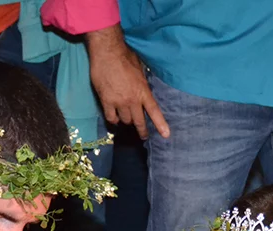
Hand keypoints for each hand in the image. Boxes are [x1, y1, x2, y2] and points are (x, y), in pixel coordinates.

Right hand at [86, 25, 169, 139]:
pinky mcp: (106, 101)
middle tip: (143, 136)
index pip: (154, 111)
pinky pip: (111, 118)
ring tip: (126, 119)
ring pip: (125, 120)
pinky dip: (113, 120)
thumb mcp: (140, 70)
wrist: (107, 52)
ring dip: (126, 121)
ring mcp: (119, 102)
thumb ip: (142, 84)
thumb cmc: (125, 57)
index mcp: (143, 91)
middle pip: (138, 121)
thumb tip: (142, 89)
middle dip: (142, 130)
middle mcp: (132, 100)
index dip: (160, 124)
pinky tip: (114, 118)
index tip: (166, 135)